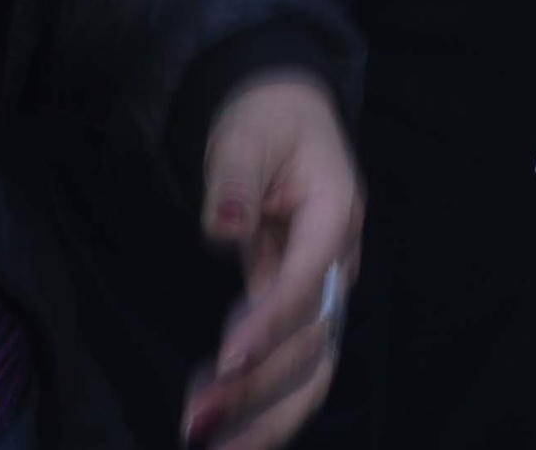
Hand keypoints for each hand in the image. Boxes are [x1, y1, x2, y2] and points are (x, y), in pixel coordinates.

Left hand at [182, 75, 360, 449]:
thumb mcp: (245, 136)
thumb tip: (223, 226)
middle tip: (197, 421)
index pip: (311, 276)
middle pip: (318, 336)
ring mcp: (322, 287)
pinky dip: (259, 399)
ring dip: (266, 411)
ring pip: (314, 365)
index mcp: (336, 210)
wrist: (286, 117)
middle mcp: (339, 258)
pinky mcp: (298, 307)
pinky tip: (208, 412)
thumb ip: (234, 180)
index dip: (273, 321)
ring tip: (202, 439)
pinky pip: (291, 363)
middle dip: (264, 385)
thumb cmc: (268, 124)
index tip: (227, 360)